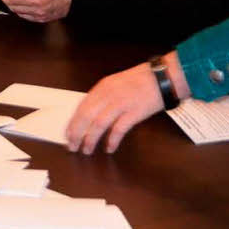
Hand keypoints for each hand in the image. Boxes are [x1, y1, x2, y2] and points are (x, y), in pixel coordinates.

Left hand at [65, 52, 189, 153]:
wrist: (161, 78)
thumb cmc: (139, 81)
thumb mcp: (115, 84)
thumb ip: (103, 97)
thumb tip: (89, 115)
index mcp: (102, 87)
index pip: (81, 107)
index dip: (73, 122)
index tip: (67, 134)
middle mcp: (108, 95)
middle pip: (86, 117)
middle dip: (77, 133)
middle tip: (72, 146)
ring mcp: (121, 103)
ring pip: (99, 124)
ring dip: (90, 139)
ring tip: (86, 150)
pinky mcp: (134, 113)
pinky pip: (119, 129)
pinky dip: (112, 140)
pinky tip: (109, 149)